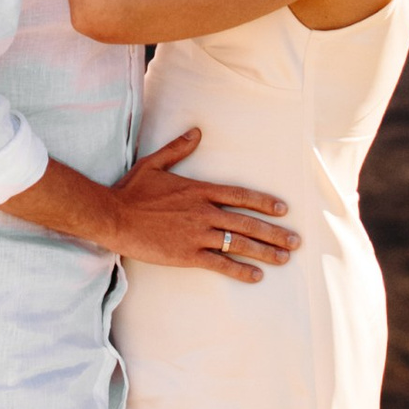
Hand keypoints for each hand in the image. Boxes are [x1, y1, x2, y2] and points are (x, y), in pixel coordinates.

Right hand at [108, 128, 295, 285]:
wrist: (113, 216)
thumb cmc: (131, 191)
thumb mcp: (154, 164)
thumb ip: (178, 149)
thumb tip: (196, 132)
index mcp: (199, 190)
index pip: (240, 195)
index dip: (264, 203)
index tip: (283, 209)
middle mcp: (203, 211)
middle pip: (247, 222)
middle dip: (275, 232)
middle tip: (295, 241)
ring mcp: (197, 234)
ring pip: (239, 243)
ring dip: (264, 252)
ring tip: (283, 259)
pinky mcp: (187, 254)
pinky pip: (220, 263)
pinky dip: (240, 270)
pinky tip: (255, 276)